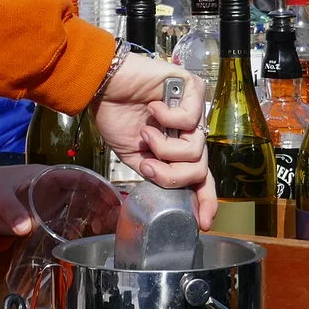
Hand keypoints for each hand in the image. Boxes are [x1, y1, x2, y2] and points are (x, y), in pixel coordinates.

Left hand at [0, 163, 117, 239]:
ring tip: (111, 234)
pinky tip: (92, 241)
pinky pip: (70, 224)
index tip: (113, 200)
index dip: (99, 187)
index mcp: (49, 175)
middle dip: (105, 206)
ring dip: (99, 219)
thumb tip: (23, 229)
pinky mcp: (48, 220)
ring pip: (84, 210)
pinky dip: (83, 231)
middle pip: (88, 195)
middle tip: (118, 224)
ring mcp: (54, 206)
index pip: (80, 177)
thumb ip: (10, 208)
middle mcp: (56, 190)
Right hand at [89, 52, 210, 194]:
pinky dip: (167, 119)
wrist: (103, 86)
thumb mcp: (135, 157)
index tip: (203, 222)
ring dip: (164, 148)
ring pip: (196, 150)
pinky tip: (152, 108)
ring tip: (146, 133)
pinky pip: (190, 119)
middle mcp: (190, 131)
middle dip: (173, 176)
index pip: (200, 178)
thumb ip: (156, 173)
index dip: (205, 200)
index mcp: (177, 148)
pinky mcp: (192, 89)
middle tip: (149, 166)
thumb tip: (173, 193)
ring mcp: (194, 110)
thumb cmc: (116, 115)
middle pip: (200, 169)